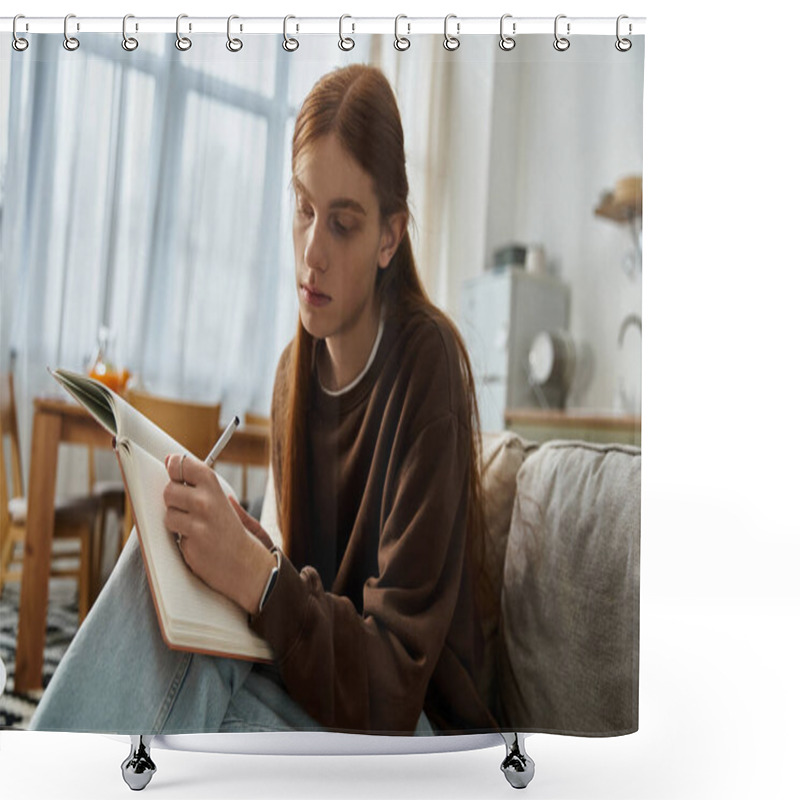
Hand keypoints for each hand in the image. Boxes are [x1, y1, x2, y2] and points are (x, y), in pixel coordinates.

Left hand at [163, 454, 276, 614]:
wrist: (247, 565)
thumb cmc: (235, 533)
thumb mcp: (225, 502)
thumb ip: (201, 485)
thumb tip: (173, 462)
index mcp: (214, 488)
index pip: (184, 464)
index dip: (175, 466)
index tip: (174, 470)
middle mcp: (204, 502)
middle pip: (169, 490)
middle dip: (174, 500)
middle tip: (188, 508)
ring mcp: (196, 524)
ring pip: (168, 514)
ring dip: (177, 522)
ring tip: (195, 528)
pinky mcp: (189, 543)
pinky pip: (173, 534)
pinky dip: (181, 538)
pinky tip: (197, 541)